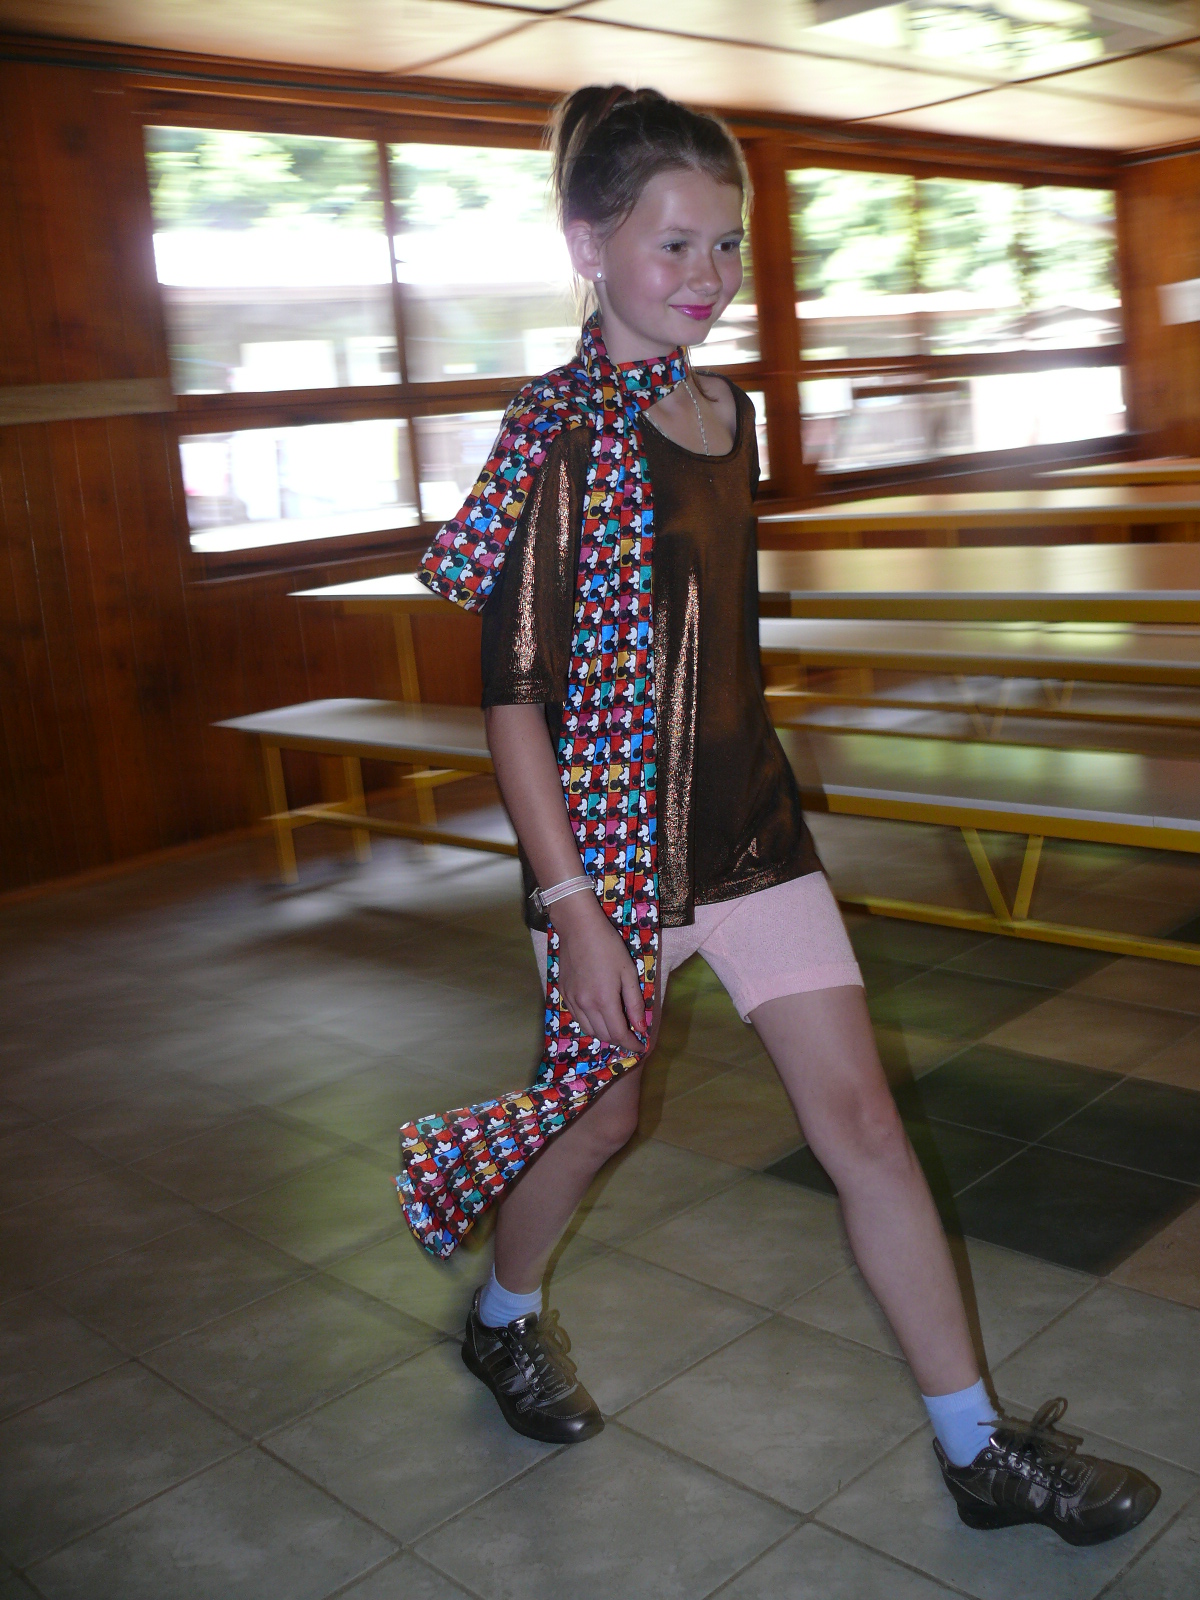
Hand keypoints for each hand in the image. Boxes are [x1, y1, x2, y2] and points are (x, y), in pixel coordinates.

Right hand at [550, 893, 647, 1052]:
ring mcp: (572, 1000)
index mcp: (604, 1000)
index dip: (632, 1044)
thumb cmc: (608, 946)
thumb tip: (641, 1027)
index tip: (641, 1046)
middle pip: (603, 1035)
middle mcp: (585, 1005)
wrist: (578, 928)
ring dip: (604, 1034)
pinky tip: (598, 1016)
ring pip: (588, 1030)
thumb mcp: (628, 972)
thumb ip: (634, 1003)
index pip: (619, 1034)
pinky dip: (590, 1023)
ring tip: (616, 1028)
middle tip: (632, 1035)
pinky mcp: (563, 993)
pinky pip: (578, 1018)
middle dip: (619, 1040)